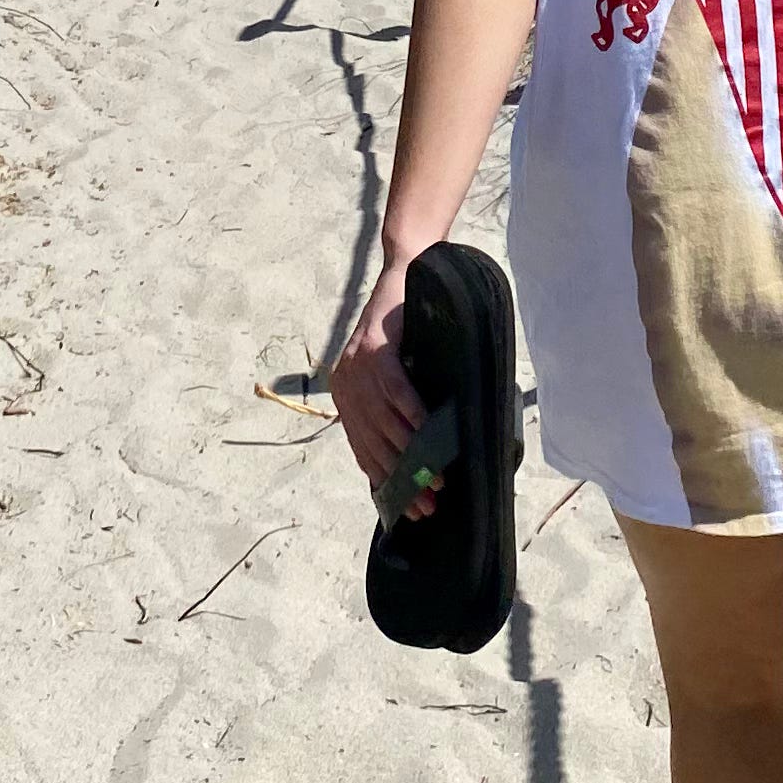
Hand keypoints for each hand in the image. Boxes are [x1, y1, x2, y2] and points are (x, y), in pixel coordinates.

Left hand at [331, 256, 436, 506]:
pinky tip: (428, 435)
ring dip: (412, 455)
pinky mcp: (375, 346)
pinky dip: (413, 414)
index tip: (409, 510)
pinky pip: (395, 389)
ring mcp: (357, 364)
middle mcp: (344, 383)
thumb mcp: (393, 374)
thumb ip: (394, 410)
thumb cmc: (407, 328)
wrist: (406, 272)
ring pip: (383, 421)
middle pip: (373, 443)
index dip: (386, 483)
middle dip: (403, 480)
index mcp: (345, 395)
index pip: (362, 450)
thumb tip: (416, 460)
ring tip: (438, 480)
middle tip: (428, 507)